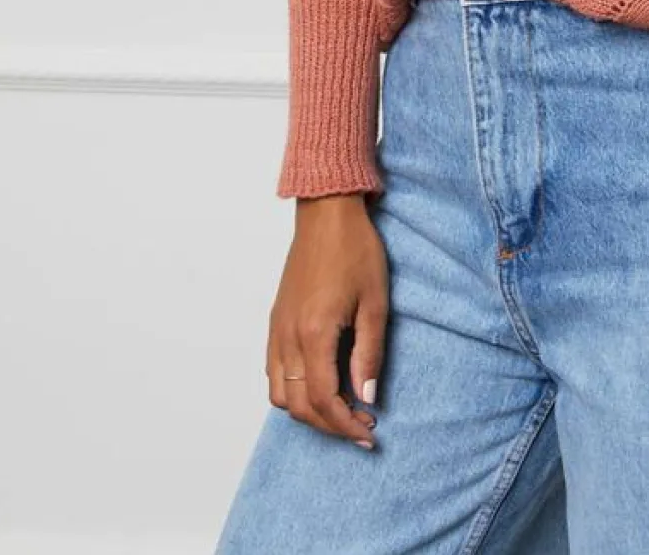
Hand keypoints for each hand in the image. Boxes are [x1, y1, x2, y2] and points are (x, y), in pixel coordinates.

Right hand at [265, 193, 388, 448]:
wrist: (327, 213)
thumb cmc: (356, 251)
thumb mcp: (375, 302)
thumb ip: (369, 354)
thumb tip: (367, 397)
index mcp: (313, 333)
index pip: (323, 399)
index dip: (345, 424)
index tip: (369, 434)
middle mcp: (287, 336)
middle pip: (297, 405)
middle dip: (329, 425)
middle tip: (362, 427)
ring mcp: (276, 329)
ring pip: (279, 393)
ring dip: (308, 411)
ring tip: (342, 410)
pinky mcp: (275, 320)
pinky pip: (273, 371)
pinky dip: (291, 390)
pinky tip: (319, 384)